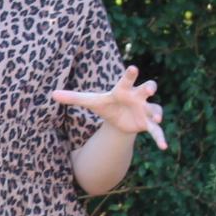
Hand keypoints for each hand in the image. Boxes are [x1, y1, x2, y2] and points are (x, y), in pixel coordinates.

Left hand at [52, 65, 167, 149]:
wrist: (120, 117)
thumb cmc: (107, 104)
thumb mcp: (91, 102)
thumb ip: (74, 97)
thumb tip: (52, 94)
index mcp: (123, 89)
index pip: (126, 80)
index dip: (130, 74)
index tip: (133, 68)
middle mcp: (137, 97)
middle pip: (145, 89)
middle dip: (148, 88)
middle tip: (150, 89)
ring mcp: (145, 109)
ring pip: (155, 108)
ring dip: (156, 113)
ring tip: (156, 119)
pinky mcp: (148, 123)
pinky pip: (157, 130)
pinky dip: (160, 137)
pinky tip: (164, 147)